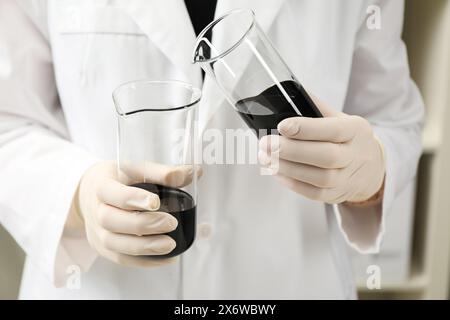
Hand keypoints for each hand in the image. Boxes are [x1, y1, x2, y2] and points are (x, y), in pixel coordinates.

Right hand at [72, 161, 198, 266]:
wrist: (89, 193)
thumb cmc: (118, 179)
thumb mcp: (136, 169)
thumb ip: (163, 172)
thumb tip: (194, 172)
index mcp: (101, 185)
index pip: (112, 193)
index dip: (133, 198)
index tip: (155, 202)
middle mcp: (95, 210)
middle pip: (111, 221)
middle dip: (143, 224)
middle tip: (170, 223)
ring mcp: (97, 232)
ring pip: (115, 245)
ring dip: (144, 247)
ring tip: (170, 245)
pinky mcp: (103, 248)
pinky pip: (122, 259)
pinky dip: (145, 261)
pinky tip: (167, 257)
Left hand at [259, 97, 384, 203]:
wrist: (372, 169)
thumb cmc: (348, 139)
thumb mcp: (341, 118)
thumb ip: (316, 108)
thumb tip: (286, 93)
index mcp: (355, 131)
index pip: (333, 130)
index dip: (307, 129)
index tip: (282, 126)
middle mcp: (354, 156)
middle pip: (325, 156)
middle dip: (291, 150)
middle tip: (266, 143)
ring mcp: (346, 179)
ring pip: (318, 177)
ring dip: (287, 168)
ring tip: (265, 157)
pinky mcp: (336, 195)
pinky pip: (313, 193)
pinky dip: (292, 183)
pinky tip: (275, 171)